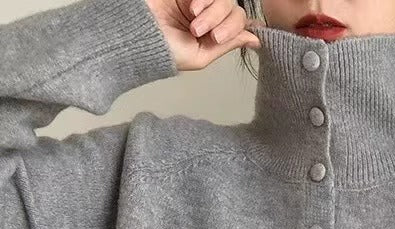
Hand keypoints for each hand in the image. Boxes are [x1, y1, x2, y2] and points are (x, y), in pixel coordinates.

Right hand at [145, 0, 260, 70]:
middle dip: (226, 24)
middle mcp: (208, 15)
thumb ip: (227, 45)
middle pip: (235, 10)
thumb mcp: (200, 55)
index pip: (239, 24)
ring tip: (196, 24)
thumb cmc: (164, 49)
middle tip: (210, 35)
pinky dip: (206, 0)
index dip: (243, 27)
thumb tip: (254, 40)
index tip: (245, 32)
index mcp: (213, 33)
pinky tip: (193, 9)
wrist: (137, 32)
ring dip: (215, 13)